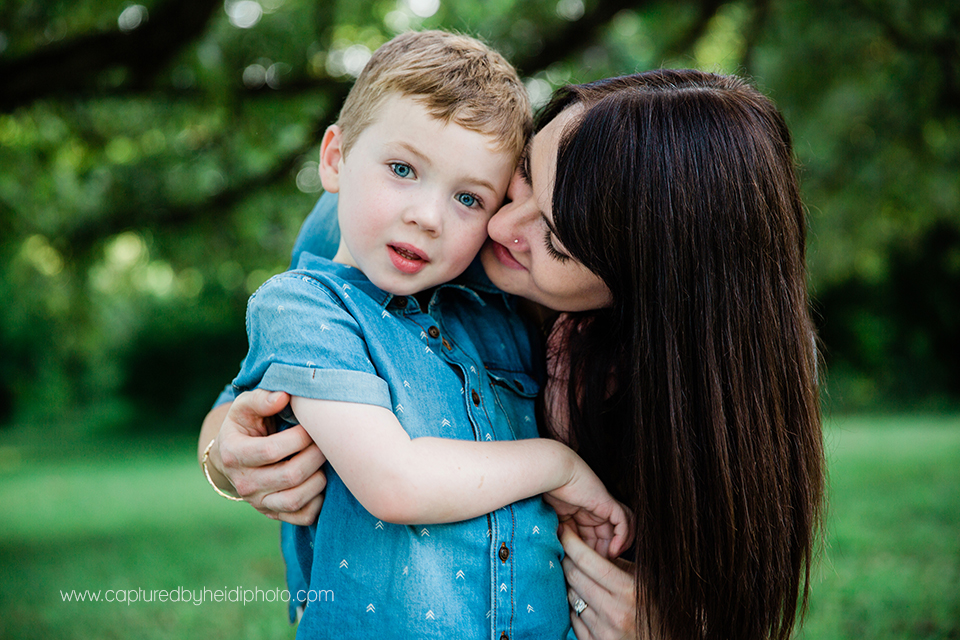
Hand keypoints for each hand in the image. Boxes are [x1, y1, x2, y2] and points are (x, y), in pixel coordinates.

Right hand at [212, 390, 326, 523]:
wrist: (232, 457)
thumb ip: (261, 398)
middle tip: (325, 442)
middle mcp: (244, 483)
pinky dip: (318, 501)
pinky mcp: (273, 514)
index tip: (310, 427)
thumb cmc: (244, 426)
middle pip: (289, 475)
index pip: (271, 451)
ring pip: (296, 499)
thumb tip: (284, 396)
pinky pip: (302, 516)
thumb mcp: (244, 407)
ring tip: (324, 460)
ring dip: (319, 478)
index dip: (298, 438)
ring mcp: (259, 502)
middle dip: (315, 456)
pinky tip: (320, 482)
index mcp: (234, 454)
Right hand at [543, 459, 632, 558]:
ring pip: (622, 530)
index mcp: (582, 516)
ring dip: (617, 547)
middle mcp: (595, 511)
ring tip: (609, 560)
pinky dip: (621, 538)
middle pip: (608, 537)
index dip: (593, 555)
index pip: (594, 540)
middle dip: (605, 554)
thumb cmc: (545, 494)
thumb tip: (562, 559)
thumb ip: (561, 537)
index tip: (587, 568)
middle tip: (599, 569)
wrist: (549, 473)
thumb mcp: (553, 523)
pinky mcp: (607, 503)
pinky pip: (623, 523)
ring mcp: (603, 506)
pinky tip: (612, 551)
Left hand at [561, 525, 640, 639]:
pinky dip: (574, 606)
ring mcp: (603, 631)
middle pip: (574, 576)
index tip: (563, 531)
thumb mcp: (641, 580)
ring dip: (569, 583)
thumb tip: (584, 542)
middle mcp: (615, 612)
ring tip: (578, 577)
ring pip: (570, 596)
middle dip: (566, 559)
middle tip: (564, 550)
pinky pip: (572, 617)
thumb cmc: (653, 608)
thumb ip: (615, 563)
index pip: (588, 561)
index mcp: (629, 590)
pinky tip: (584, 601)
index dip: (571, 542)